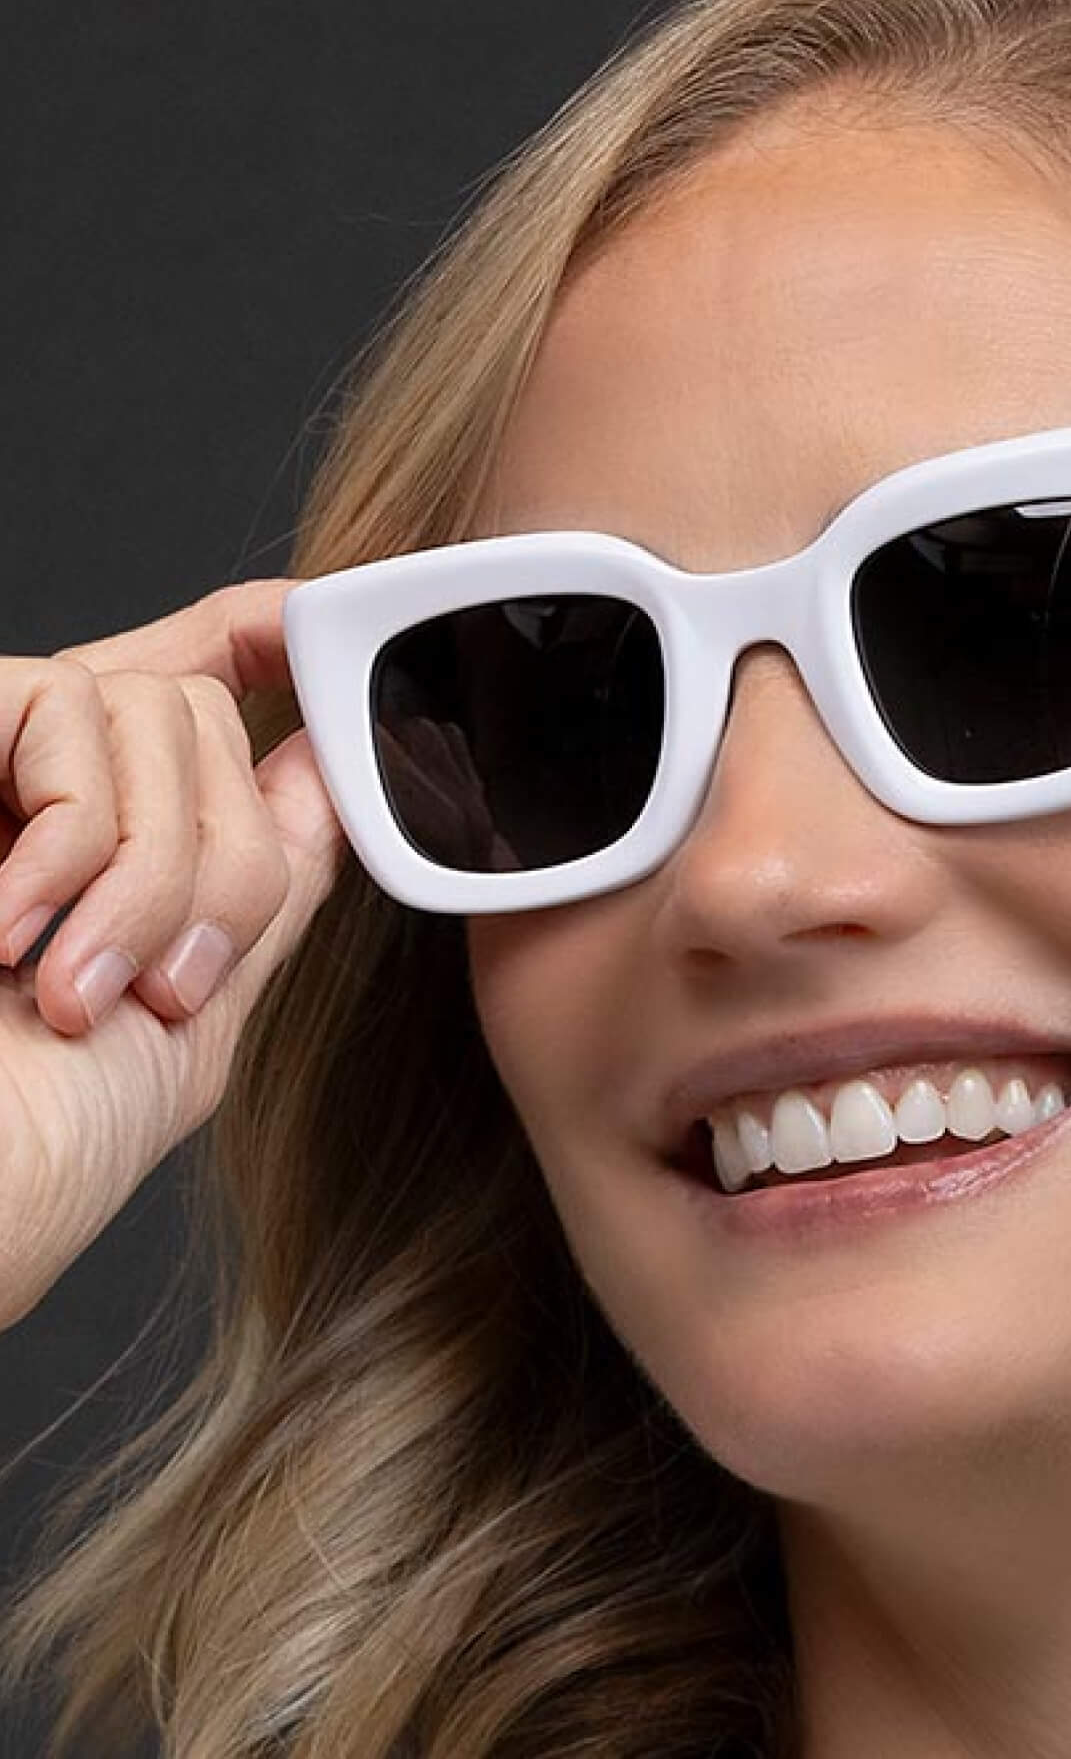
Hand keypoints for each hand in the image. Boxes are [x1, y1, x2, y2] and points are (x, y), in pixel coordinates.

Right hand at [0, 580, 346, 1328]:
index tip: (332, 632)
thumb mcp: (197, 1010)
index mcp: (117, 837)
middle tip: (166, 986)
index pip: (209, 681)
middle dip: (228, 860)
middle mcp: (43, 783)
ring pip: (161, 712)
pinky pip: (70, 711)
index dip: (276, 638)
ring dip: (156, 870)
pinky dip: (77, 842)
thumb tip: (333, 769)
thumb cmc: (42, 1143)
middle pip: (210, 717)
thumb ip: (264, 881)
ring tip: (76, 985)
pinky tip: (9, 931)